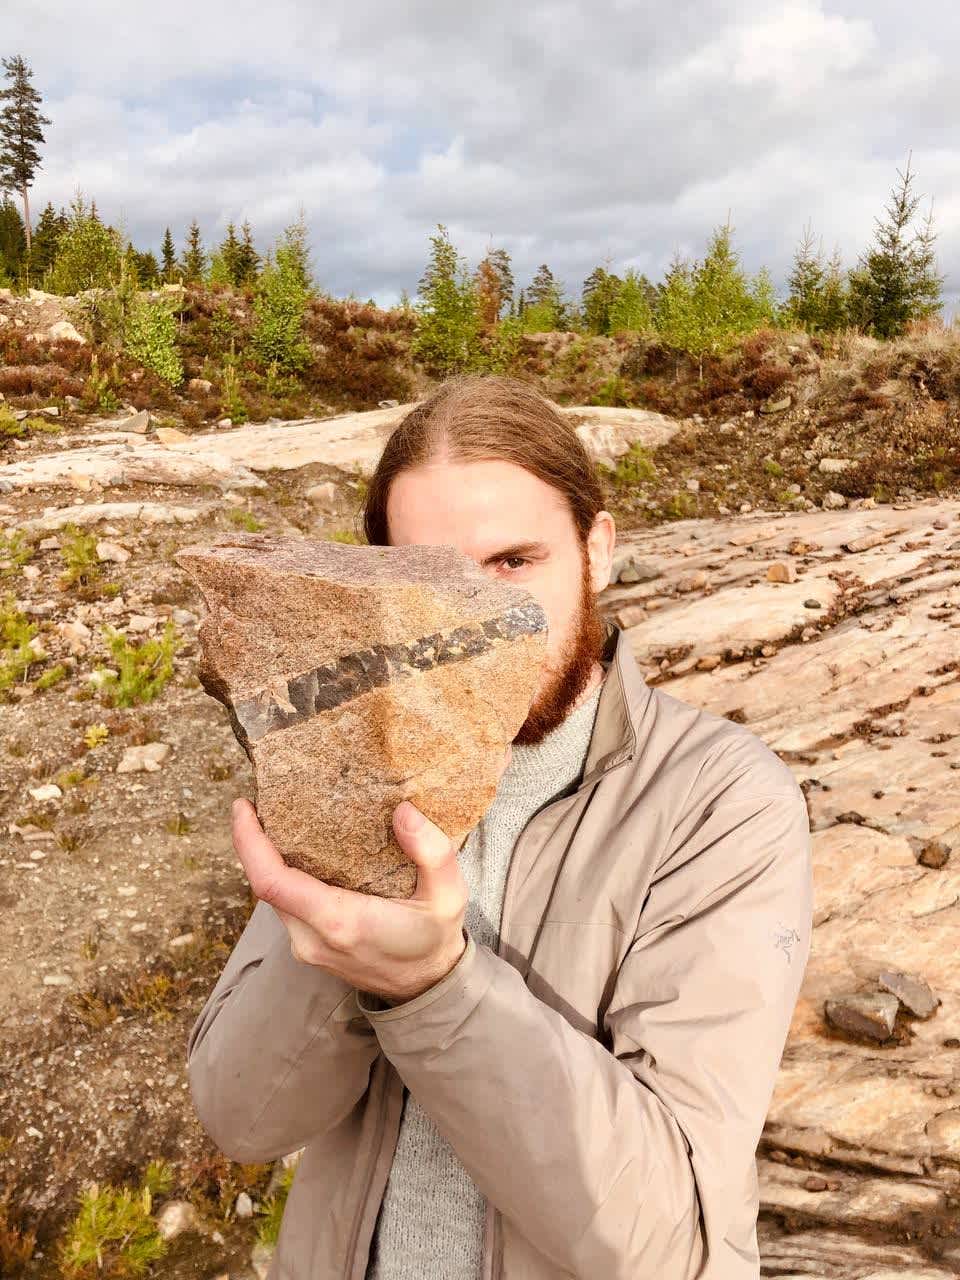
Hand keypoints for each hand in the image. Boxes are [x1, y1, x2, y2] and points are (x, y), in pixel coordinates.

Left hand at [231, 745, 511, 1002]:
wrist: (427, 988)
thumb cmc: (434, 938)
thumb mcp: (449, 895)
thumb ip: (432, 852)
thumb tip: (402, 811)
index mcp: (340, 921)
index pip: (272, 882)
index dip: (249, 843)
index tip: (243, 807)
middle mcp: (313, 938)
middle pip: (264, 886)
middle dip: (253, 843)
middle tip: (259, 801)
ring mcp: (306, 947)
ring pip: (271, 896)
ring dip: (265, 859)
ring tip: (274, 818)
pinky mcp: (308, 947)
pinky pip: (284, 906)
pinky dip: (281, 875)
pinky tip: (295, 851)